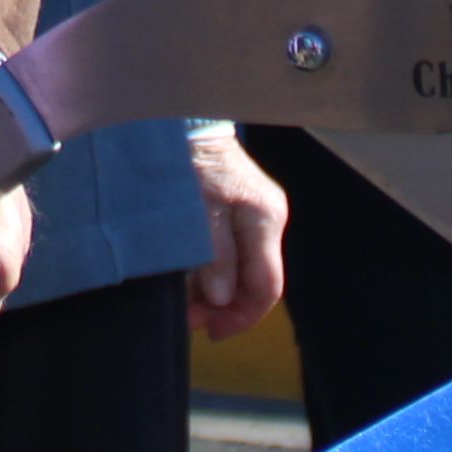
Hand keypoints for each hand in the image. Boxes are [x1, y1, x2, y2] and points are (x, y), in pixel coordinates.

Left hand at [182, 126, 292, 340]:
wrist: (183, 120)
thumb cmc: (189, 161)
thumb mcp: (197, 210)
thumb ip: (213, 255)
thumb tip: (221, 298)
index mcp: (265, 219)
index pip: (267, 287)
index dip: (241, 317)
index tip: (211, 331)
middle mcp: (268, 220)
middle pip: (255, 283)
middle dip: (223, 308)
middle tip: (188, 318)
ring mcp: (257, 216)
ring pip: (243, 272)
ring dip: (215, 293)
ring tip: (183, 301)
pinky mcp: (240, 212)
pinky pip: (233, 255)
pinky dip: (212, 272)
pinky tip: (189, 278)